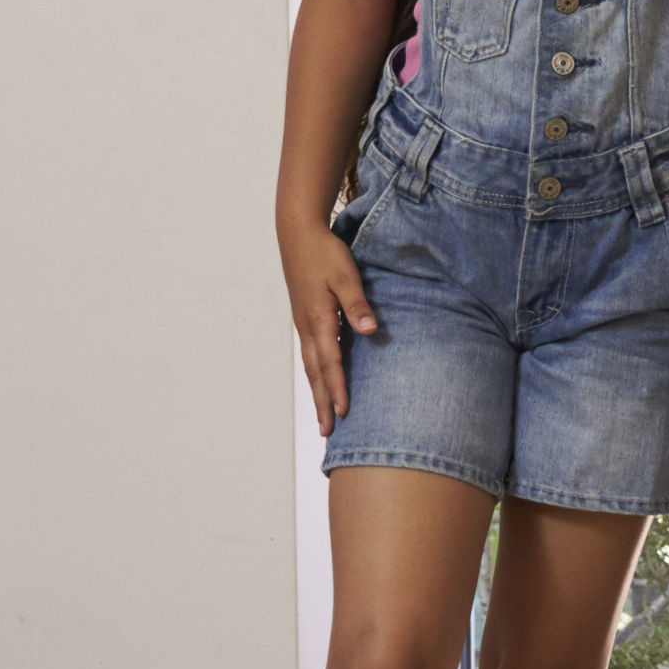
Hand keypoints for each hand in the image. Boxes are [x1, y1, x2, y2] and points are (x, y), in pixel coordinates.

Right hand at [280, 220, 378, 424]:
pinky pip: (310, 356)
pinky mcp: (305, 320)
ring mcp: (304, 325)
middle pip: (315, 373)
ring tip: (323, 418)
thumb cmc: (324, 253)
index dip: (338, 388)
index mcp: (318, 319)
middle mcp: (308, 327)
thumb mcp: (345, 275)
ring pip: (310, 367)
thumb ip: (357, 303)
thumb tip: (369, 330)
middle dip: (322, 403)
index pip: (330, 361)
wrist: (298, 235)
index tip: (344, 412)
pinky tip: (322, 383)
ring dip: (318, 393)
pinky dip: (316, 376)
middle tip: (327, 432)